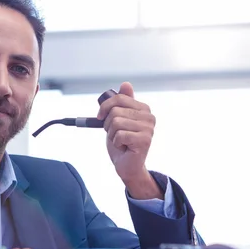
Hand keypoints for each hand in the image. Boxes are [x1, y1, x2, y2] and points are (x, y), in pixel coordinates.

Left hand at [97, 82, 162, 199]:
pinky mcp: (145, 140)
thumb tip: (126, 84)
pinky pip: (119, 135)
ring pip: (116, 123)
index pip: (119, 98)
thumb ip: (122, 102)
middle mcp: (149, 116)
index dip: (105, 107)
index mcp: (143, 108)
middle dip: (108, 124)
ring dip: (112, 135)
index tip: (100, 116)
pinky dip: (116, 143)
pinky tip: (124, 147)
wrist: (127, 165)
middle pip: (115, 111)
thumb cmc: (122, 141)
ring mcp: (148, 128)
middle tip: (115, 134)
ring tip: (120, 141)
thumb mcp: (118, 118)